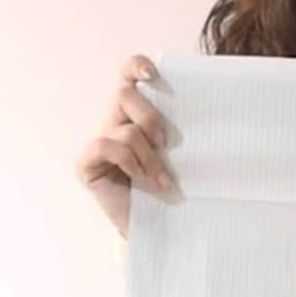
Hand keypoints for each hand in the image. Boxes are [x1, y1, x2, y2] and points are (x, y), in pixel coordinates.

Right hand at [74, 54, 175, 238]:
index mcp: (136, 113)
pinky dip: (131, 163)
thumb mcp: (182, 156)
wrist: (159, 230)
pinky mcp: (87, 164)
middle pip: (125, 94)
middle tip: (166, 144)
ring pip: (125, 128)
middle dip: (150, 118)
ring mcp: (99, 142)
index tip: (153, 73)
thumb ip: (182, 131)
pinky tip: (143, 182)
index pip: (128, 75)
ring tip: (161, 180)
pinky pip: (108, 146)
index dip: (136, 66)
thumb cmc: (173, 191)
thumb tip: (209, 109)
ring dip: (149, 155)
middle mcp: (115, 122)